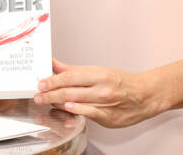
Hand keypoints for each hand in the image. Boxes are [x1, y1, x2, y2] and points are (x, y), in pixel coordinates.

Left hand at [33, 58, 157, 128]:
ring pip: (76, 103)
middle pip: (69, 91)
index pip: (70, 76)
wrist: (144, 95)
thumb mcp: (97, 71)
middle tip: (38, 95)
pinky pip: (89, 114)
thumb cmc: (120, 82)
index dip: (53, 80)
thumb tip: (54, 63)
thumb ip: (73, 70)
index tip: (41, 82)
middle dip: (50, 93)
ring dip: (57, 103)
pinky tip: (66, 109)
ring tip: (45, 101)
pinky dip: (77, 111)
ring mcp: (104, 104)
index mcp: (98, 74)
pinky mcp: (108, 118)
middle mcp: (101, 88)